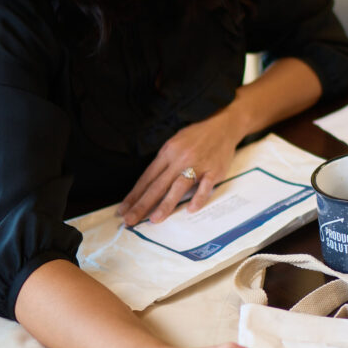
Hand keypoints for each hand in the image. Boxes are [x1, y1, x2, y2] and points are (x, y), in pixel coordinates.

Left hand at [119, 108, 245, 225]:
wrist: (224, 126)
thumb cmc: (197, 136)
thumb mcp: (175, 143)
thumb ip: (164, 162)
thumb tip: (149, 184)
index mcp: (168, 152)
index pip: (147, 178)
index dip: (134, 195)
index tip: (123, 210)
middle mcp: (180, 159)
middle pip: (158, 185)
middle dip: (142, 204)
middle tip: (130, 220)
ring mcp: (198, 165)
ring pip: (179, 187)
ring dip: (166, 204)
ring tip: (154, 220)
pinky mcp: (214, 170)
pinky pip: (205, 187)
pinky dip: (198, 198)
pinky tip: (190, 209)